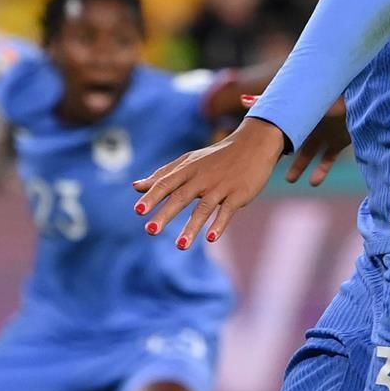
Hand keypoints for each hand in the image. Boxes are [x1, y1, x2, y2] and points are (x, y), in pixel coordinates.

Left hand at [133, 118, 289, 248]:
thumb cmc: (217, 156)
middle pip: (181, 196)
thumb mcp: (188, 162)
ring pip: (204, 208)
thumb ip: (163, 175)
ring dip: (192, 227)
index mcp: (188, 169)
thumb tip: (136, 187)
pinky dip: (219, 224)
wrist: (253, 144)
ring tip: (180, 247)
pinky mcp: (238, 194)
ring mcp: (221, 186)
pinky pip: (227, 211)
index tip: (138, 211)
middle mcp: (202, 177)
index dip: (152, 197)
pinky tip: (211, 238)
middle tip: (150, 230)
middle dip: (165, 214)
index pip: (166, 183)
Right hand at [247, 94, 353, 185]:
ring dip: (301, 167)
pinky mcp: (340, 142)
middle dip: (283, 156)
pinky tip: (314, 182)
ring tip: (291, 180)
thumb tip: (242, 99)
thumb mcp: (300, 99)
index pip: (283, 127)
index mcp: (301, 113)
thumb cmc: (330, 95)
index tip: (258, 151)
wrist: (363, 99)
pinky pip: (328, 160)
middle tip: (270, 171)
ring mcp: (326, 133)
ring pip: (310, 154)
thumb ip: (270, 100)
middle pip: (294, 142)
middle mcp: (312, 123)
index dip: (273, 139)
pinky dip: (321, 171)